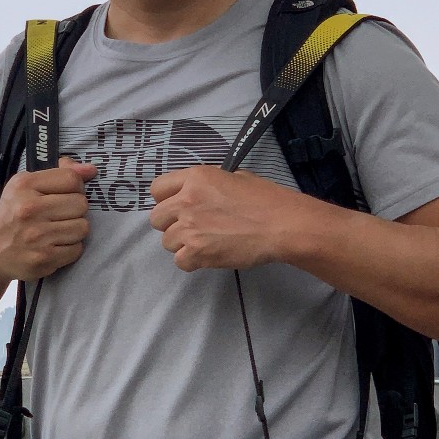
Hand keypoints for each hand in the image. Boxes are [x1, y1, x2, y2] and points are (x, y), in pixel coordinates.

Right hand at [0, 155, 96, 285]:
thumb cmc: (13, 214)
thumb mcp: (27, 185)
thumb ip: (60, 173)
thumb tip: (91, 170)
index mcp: (24, 186)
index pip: (71, 179)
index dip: (76, 186)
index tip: (67, 194)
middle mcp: (29, 209)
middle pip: (81, 204)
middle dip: (75, 210)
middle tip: (60, 215)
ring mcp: (37, 236)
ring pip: (83, 227)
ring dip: (74, 230)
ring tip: (58, 230)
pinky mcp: (44, 258)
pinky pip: (77, 248)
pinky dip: (70, 248)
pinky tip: (55, 245)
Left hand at [148, 166, 298, 271]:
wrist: (282, 225)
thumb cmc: (265, 199)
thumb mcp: (235, 177)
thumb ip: (209, 184)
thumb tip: (200, 193)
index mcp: (195, 177)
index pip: (157, 189)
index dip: (166, 199)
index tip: (178, 207)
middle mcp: (186, 200)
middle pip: (156, 218)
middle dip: (171, 224)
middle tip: (193, 228)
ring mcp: (189, 227)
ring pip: (166, 242)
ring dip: (182, 244)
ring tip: (206, 243)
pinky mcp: (197, 252)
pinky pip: (179, 261)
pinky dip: (192, 261)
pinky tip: (209, 255)